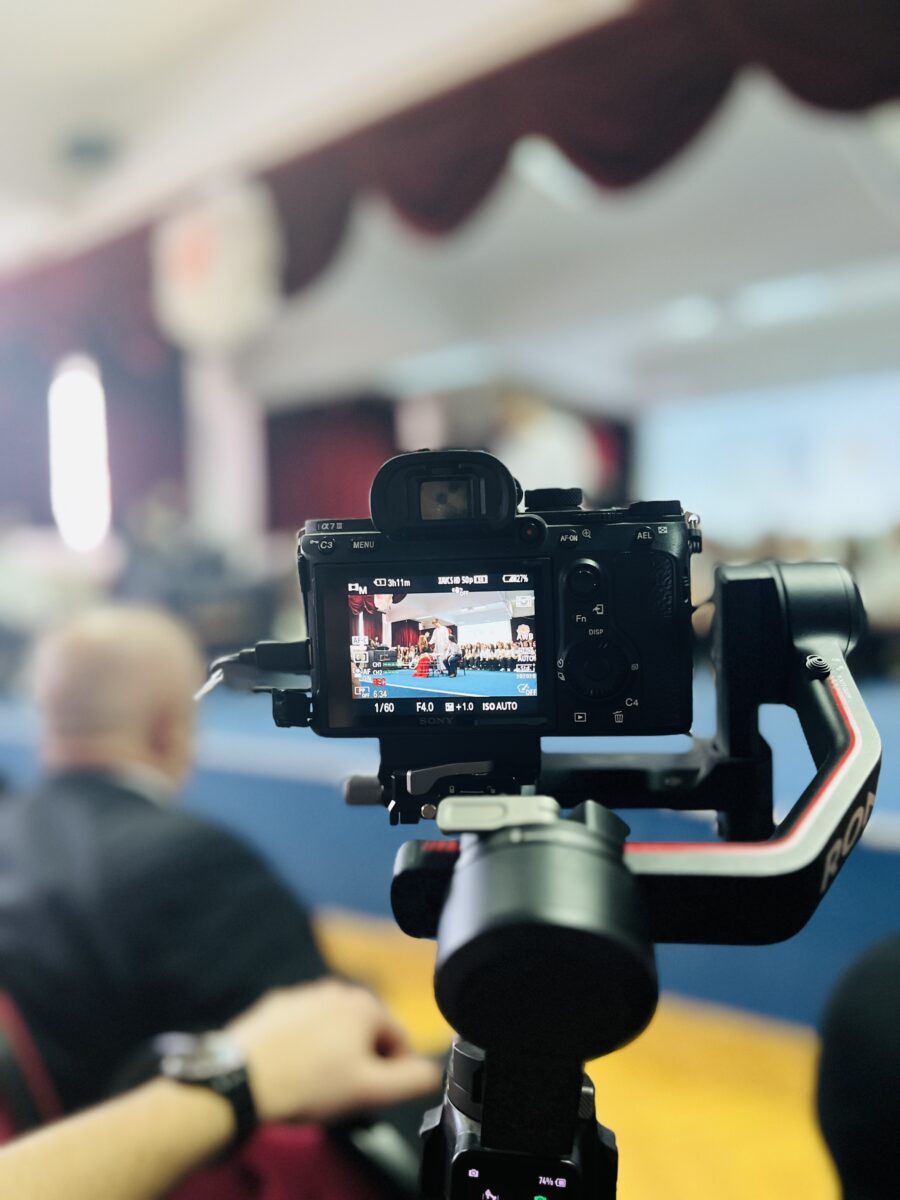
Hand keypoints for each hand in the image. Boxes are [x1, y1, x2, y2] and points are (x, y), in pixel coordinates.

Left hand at [226, 979, 441, 1123]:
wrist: (241, 1080)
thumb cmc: (308, 1084)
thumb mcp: (370, 1090)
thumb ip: (412, 1079)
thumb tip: (432, 1071)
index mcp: (365, 1005)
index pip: (399, 1041)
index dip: (393, 1073)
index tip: (373, 1095)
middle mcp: (336, 990)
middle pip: (366, 1032)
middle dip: (362, 1061)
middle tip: (343, 1093)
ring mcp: (303, 994)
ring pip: (333, 1029)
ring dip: (333, 1053)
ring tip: (315, 1085)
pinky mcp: (275, 1005)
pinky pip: (303, 1028)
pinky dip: (304, 1046)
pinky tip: (292, 1070)